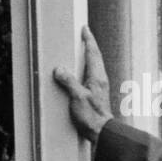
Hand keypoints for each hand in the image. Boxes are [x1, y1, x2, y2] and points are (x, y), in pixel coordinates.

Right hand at [53, 25, 113, 142]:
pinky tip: (84, 70)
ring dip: (90, 54)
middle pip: (96, 57)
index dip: (88, 40)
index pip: (93, 53)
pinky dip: (89, 66)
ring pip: (96, 65)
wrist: (102, 131)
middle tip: (85, 34)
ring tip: (85, 48)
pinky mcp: (98, 94)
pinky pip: (93, 74)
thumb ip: (68, 81)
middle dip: (90, 44)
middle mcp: (101, 79)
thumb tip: (60, 69)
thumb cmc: (91, 116)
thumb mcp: (77, 97)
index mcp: (97, 77)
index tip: (85, 29)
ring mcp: (100, 86)